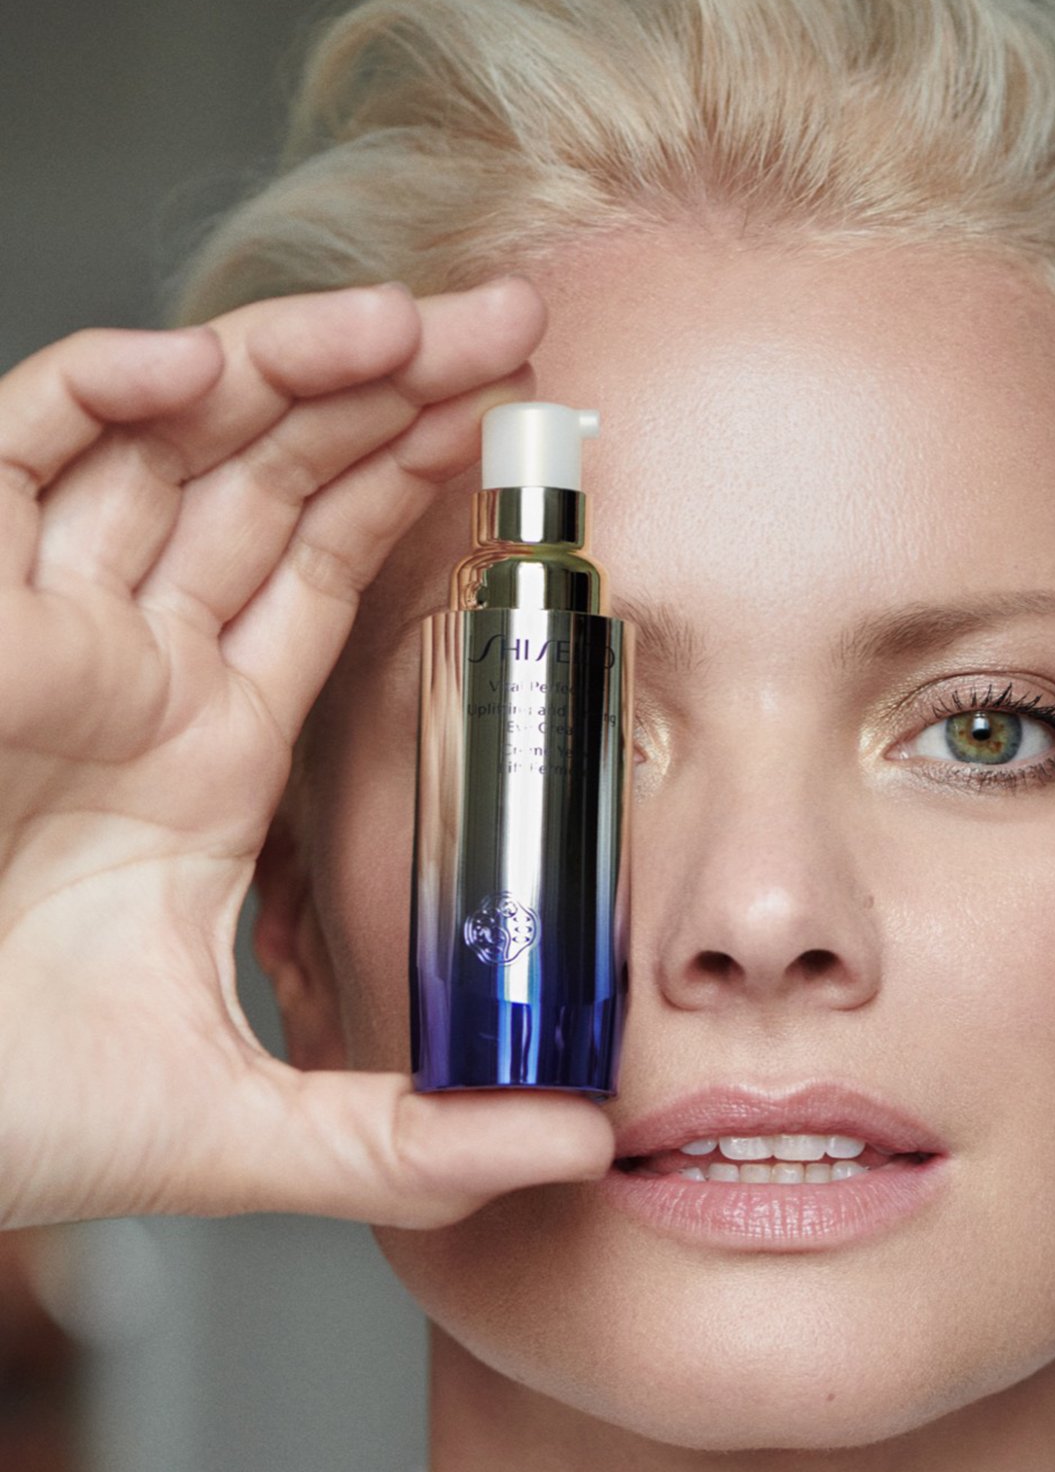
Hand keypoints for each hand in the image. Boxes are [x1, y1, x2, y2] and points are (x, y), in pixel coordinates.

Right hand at [0, 280, 614, 1229]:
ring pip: (169, 440)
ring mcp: (46, 632)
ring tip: (419, 323)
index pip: (326, 577)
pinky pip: (19, 453)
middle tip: (513, 327)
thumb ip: (413, 1142)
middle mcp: (133, 672)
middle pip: (274, 480)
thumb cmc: (10, 1116)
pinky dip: (101, 393)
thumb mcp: (245, 1131)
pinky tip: (206, 369)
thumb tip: (581, 1148)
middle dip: (388, 392)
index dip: (413, 494)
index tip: (520, 437)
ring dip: (287, 367)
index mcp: (204, 755)